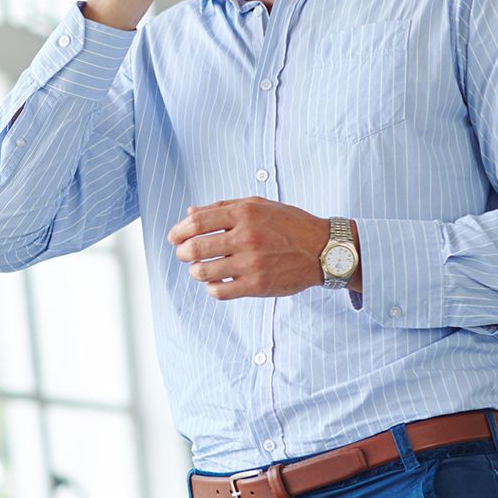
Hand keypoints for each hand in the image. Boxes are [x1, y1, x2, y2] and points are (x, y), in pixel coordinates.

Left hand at [168, 198, 351, 300]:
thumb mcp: (258, 206)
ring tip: (202, 269)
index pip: (195, 223)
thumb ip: (223, 208)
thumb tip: (189, 213)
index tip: (174, 238)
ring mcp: (251, 263)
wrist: (324, 249)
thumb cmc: (289, 225)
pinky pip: (219, 292)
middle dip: (183, 253)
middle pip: (194, 248)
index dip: (178, 232)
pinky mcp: (257, 286)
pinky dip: (212, 288)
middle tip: (185, 254)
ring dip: (196, 271)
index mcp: (244, 214)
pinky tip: (217, 282)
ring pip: (202, 272)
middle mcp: (246, 237)